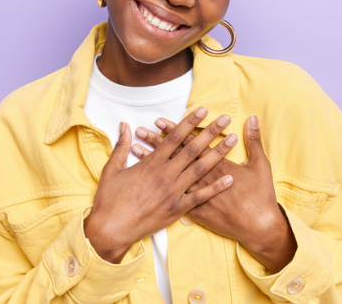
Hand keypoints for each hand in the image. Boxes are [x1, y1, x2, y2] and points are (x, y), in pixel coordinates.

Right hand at [83, 106, 238, 262]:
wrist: (110, 230)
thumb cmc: (109, 200)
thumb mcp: (112, 169)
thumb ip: (121, 146)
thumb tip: (124, 125)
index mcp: (151, 164)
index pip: (174, 137)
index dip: (190, 122)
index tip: (203, 110)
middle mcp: (165, 175)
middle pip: (192, 149)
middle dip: (211, 132)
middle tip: (225, 119)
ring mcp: (173, 193)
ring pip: (200, 169)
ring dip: (218, 154)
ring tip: (232, 140)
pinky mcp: (177, 209)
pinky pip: (200, 197)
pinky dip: (216, 188)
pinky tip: (230, 179)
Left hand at [134, 115, 297, 272]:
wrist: (258, 227)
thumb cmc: (260, 196)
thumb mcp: (260, 165)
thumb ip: (254, 141)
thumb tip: (252, 118)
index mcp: (216, 164)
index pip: (191, 143)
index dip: (175, 131)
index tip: (160, 121)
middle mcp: (202, 178)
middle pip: (175, 155)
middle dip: (158, 141)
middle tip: (142, 130)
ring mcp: (196, 195)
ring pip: (169, 173)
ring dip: (153, 160)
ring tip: (138, 148)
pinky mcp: (195, 210)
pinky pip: (171, 195)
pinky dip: (157, 185)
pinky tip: (145, 179)